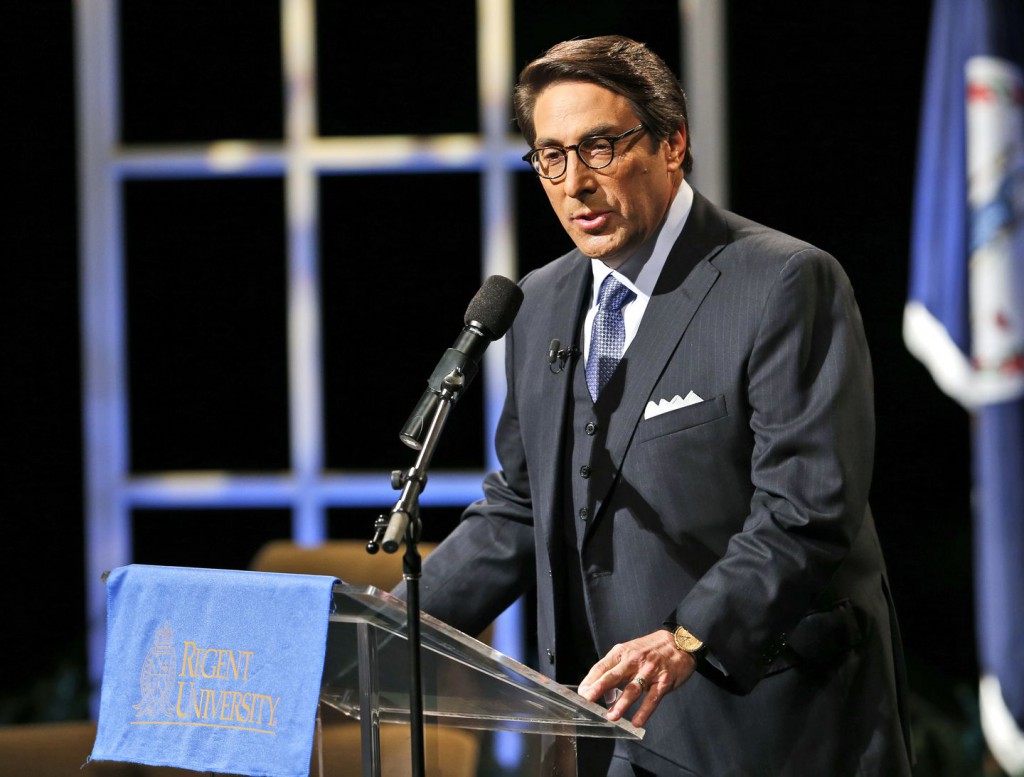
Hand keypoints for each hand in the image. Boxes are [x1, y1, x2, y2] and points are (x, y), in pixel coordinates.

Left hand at [577, 630, 696, 726]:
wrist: (680, 642)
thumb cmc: (650, 649)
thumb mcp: (630, 651)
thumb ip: (615, 668)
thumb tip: (600, 689)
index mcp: (622, 652)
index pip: (602, 666)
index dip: (590, 680)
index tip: (581, 693)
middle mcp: (634, 660)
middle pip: (614, 676)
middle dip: (599, 688)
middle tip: (588, 700)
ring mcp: (649, 671)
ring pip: (632, 689)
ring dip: (621, 704)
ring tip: (611, 716)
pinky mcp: (663, 681)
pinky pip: (652, 698)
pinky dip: (644, 711)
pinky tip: (636, 721)